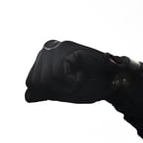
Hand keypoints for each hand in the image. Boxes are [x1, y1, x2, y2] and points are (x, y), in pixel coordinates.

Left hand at [24, 40, 142, 103]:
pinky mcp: (68, 48)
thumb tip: (27, 96)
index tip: (66, 86)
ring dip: (65, 86)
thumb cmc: (89, 86)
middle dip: (56, 89)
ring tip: (79, 78)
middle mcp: (48, 47)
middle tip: (75, 82)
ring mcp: (57, 46)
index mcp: (44, 57)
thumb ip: (44, 92)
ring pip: (46, 80)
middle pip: (36, 82)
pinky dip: (71, 82)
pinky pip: (57, 76)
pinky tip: (82, 75)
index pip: (30, 83)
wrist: (115, 83)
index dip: (48, 92)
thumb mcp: (62, 92)